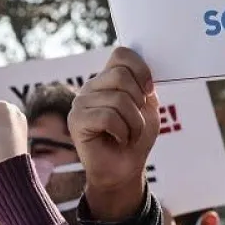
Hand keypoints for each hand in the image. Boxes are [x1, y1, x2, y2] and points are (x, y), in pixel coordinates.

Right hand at [69, 47, 159, 221]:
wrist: (124, 170)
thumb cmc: (135, 139)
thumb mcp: (147, 108)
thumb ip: (144, 86)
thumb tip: (142, 73)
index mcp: (108, 79)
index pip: (121, 54)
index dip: (141, 69)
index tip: (148, 91)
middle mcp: (91, 87)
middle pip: (121, 75)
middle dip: (139, 102)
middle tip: (136, 121)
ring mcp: (80, 103)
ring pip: (118, 100)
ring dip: (134, 123)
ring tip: (129, 135)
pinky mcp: (76, 121)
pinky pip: (107, 117)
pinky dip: (122, 132)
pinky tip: (119, 140)